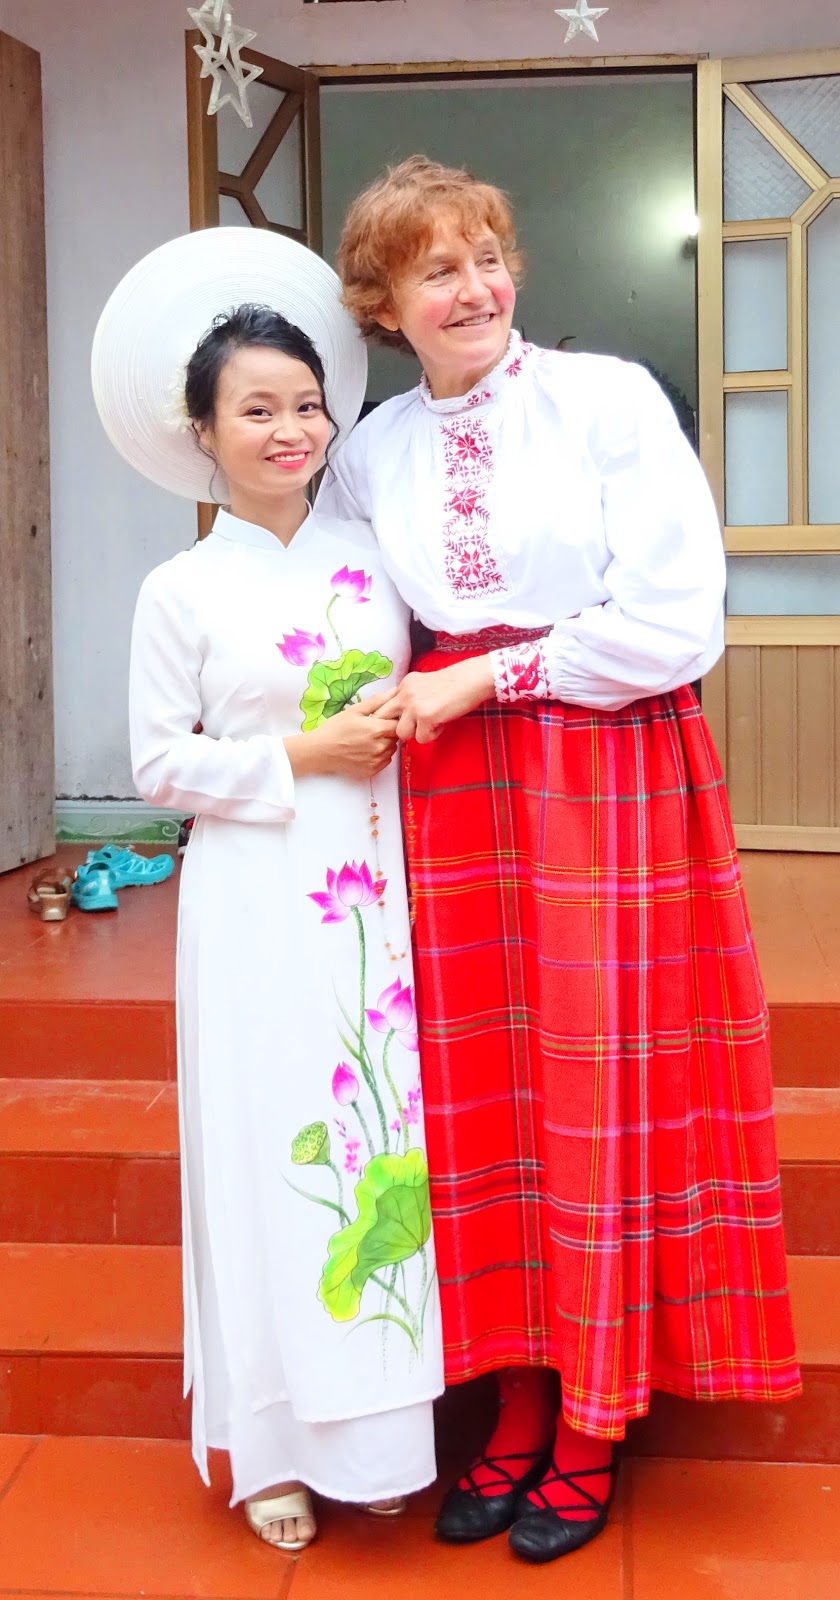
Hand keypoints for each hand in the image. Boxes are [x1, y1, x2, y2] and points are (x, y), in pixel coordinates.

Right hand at [285, 691, 398, 779]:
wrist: (320, 751)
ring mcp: (377, 760)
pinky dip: (380, 755)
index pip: (398, 724)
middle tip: (372, 729)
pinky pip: (385, 761)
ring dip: (385, 744)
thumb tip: (395, 691)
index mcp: (377, 729)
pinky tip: (366, 750)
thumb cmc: (336, 728)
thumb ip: (377, 701)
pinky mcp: (372, 770)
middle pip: (396, 737)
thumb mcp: (355, 710)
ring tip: (369, 740)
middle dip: (388, 732)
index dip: (393, 720)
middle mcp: (380, 746)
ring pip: (391, 749)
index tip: (383, 719)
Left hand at [377, 656, 495, 743]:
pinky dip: (432, 735)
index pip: (382, 704)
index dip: (389, 717)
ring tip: (430, 725)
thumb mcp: (424, 683)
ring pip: (400, 733)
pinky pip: (420, 738)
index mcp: (404, 685)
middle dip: (394, 727)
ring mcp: (414, 706)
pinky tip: (441, 724)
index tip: (400, 721)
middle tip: (411, 728)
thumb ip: (410, 695)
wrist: (470, 679)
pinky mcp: (425, 717)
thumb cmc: (453, 683)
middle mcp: (404, 694)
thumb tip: (402, 713)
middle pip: (383, 718)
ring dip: (415, 733)